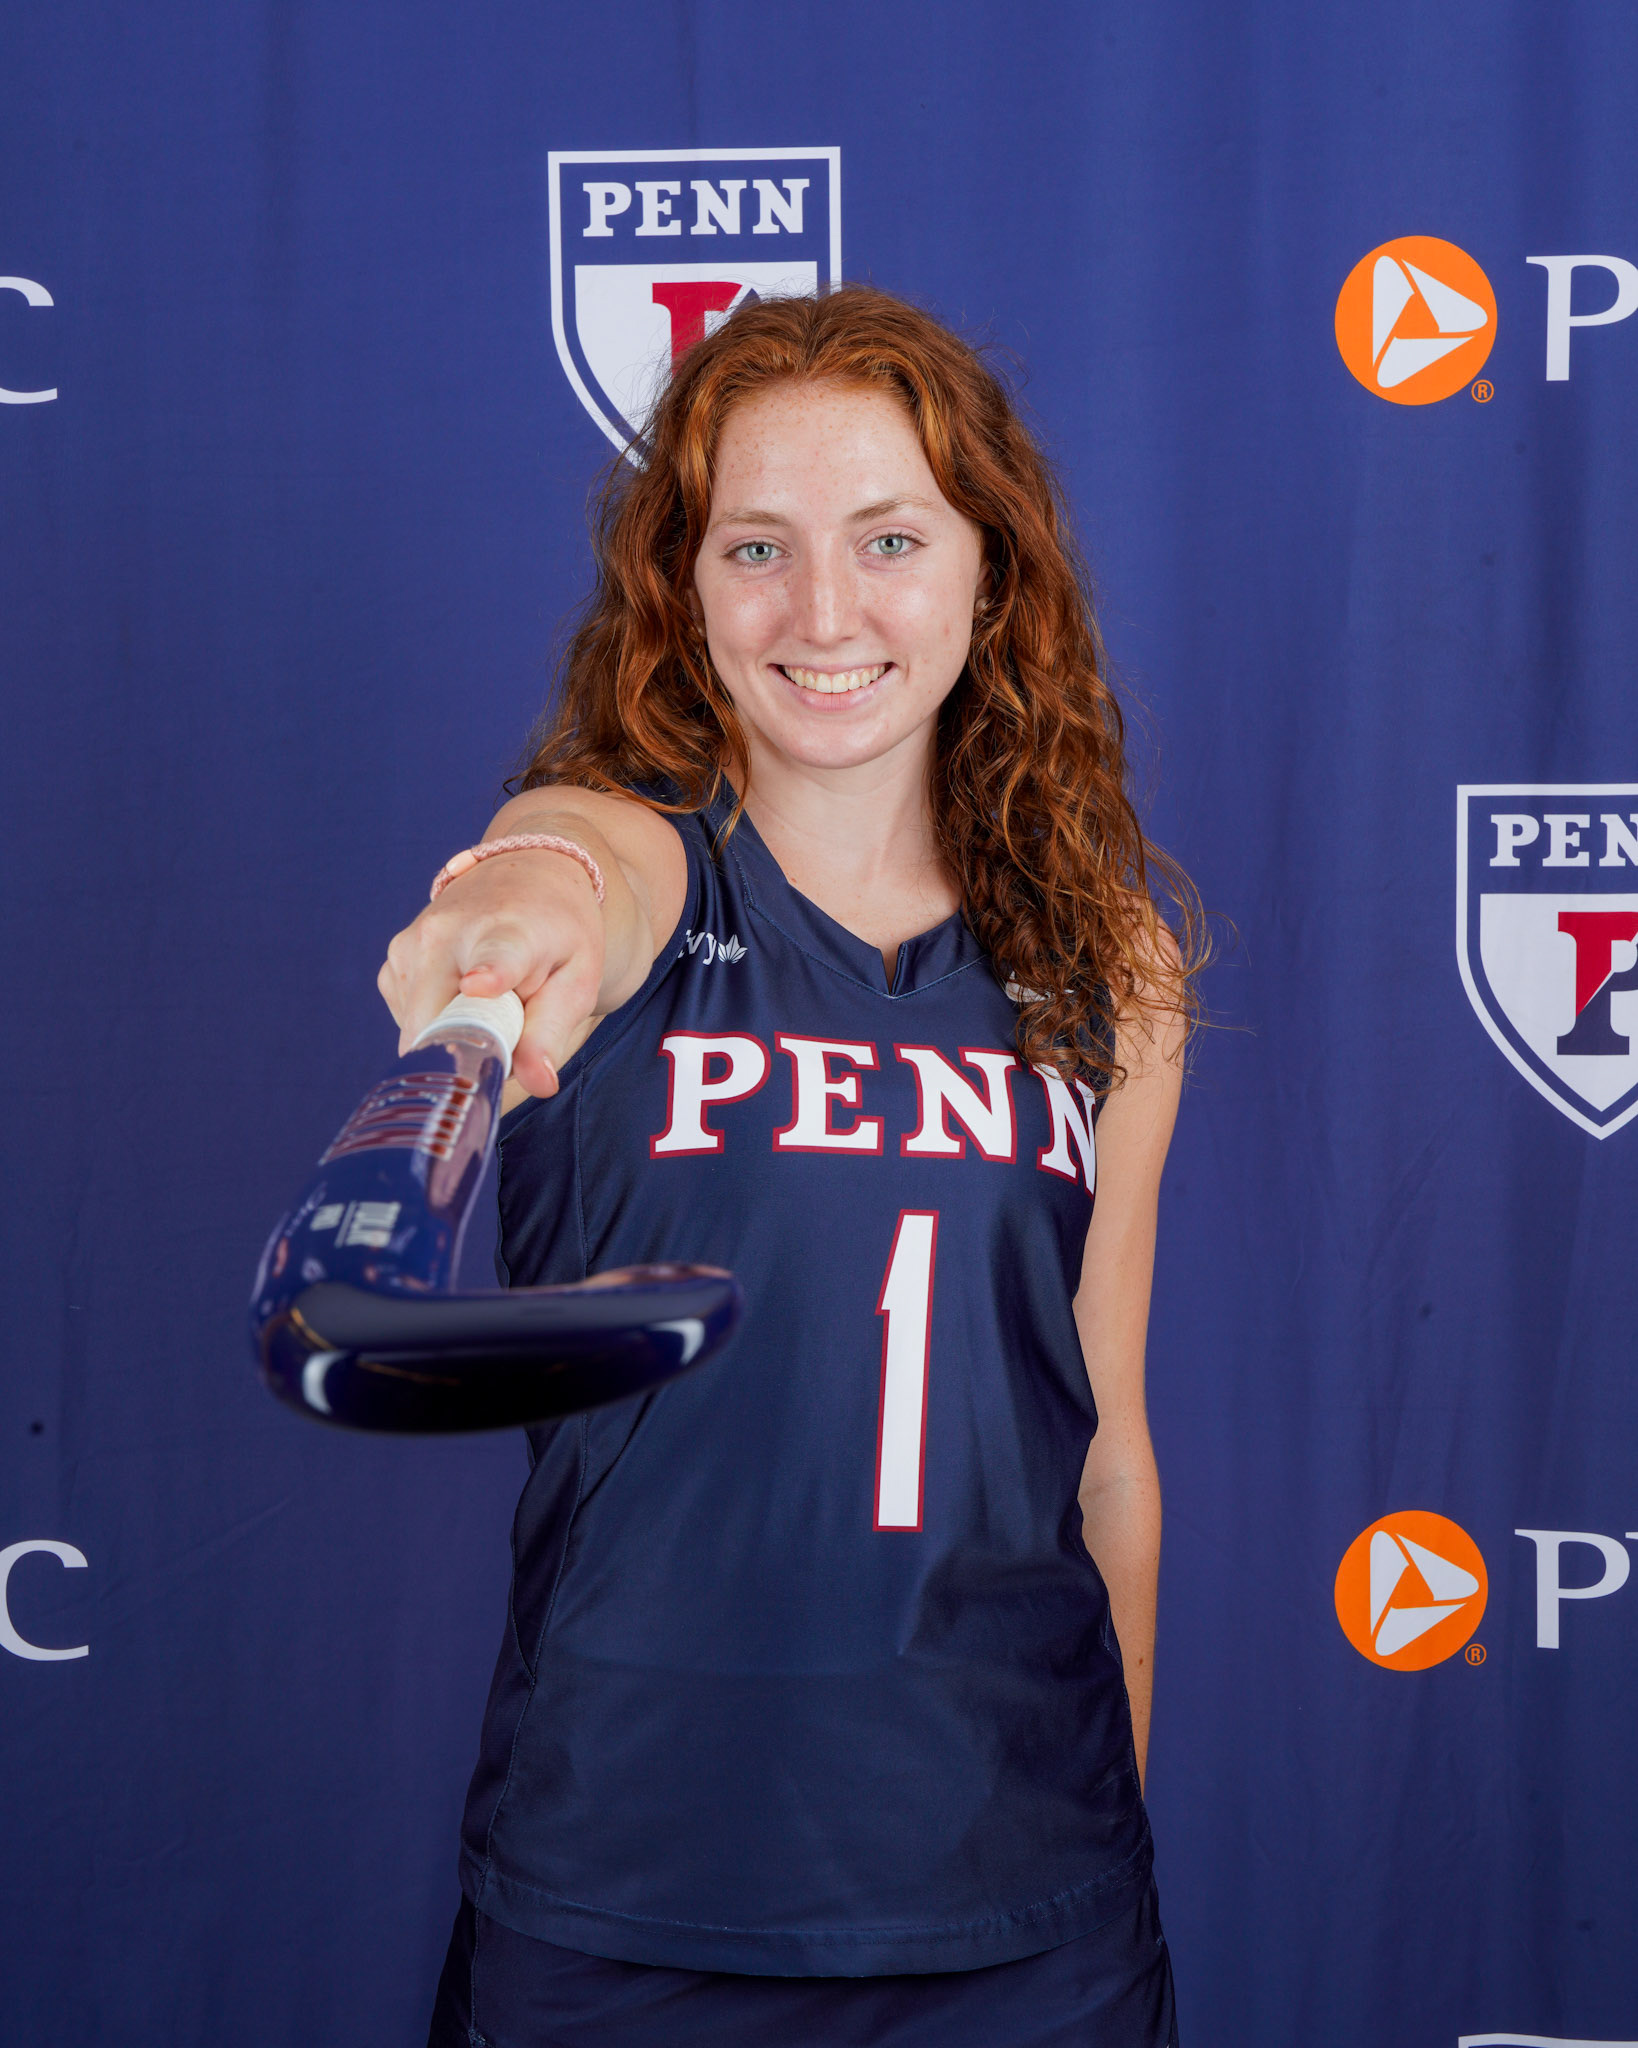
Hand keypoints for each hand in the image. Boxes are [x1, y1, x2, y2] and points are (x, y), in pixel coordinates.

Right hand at [378, 849, 604, 1097]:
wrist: (529, 872)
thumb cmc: (558, 933)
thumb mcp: (576, 981)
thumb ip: (551, 1033)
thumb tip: (538, 1083)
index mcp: (509, 933)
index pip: (494, 956)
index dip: (488, 975)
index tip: (479, 984)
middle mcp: (447, 932)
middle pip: (436, 1024)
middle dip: (466, 1054)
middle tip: (505, 1041)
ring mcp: (411, 944)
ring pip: (420, 1030)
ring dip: (453, 1036)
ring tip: (490, 1003)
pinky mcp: (394, 959)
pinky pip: (409, 1018)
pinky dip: (437, 1020)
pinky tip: (463, 995)